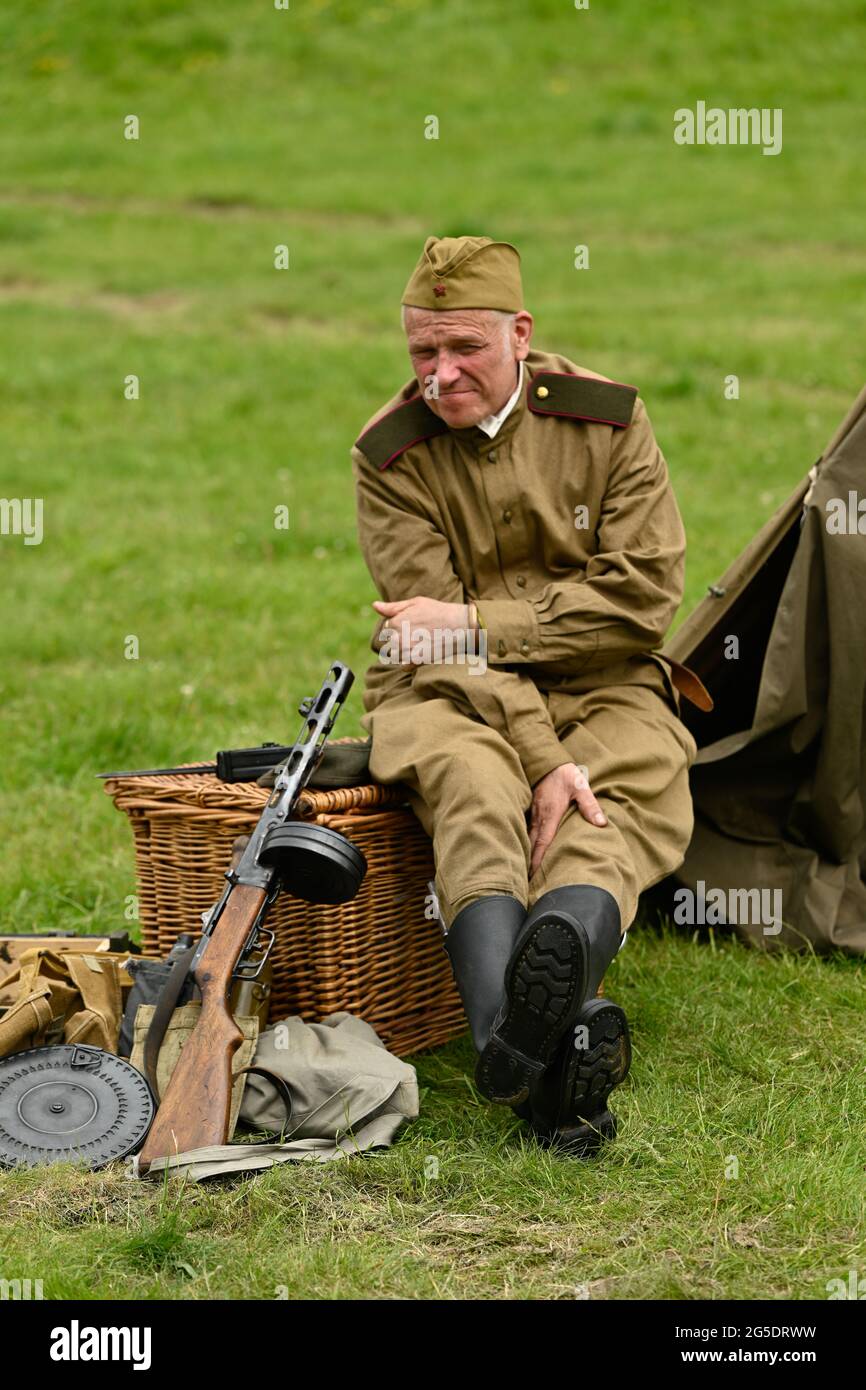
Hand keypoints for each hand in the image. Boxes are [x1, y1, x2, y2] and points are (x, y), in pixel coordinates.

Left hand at [373, 596, 470, 664]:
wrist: (460, 626)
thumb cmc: (438, 611)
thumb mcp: (416, 603)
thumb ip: (393, 607)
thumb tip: (375, 606)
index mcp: (395, 622)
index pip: (387, 628)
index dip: (399, 625)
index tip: (414, 623)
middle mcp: (398, 637)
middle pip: (391, 642)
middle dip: (401, 638)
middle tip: (420, 633)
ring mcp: (407, 651)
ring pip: (397, 654)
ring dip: (405, 650)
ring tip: (422, 641)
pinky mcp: (415, 662)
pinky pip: (404, 666)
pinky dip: (410, 662)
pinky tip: (422, 652)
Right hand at [528, 762, 606, 876]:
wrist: (547, 760)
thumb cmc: (565, 775)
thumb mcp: (581, 787)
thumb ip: (590, 806)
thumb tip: (601, 823)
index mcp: (551, 814)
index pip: (542, 842)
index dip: (537, 860)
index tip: (533, 875)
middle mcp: (540, 816)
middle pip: (532, 844)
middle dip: (529, 863)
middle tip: (527, 881)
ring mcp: (534, 813)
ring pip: (528, 837)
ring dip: (527, 854)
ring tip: (526, 872)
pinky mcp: (533, 809)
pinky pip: (528, 829)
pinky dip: (527, 842)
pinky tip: (528, 851)